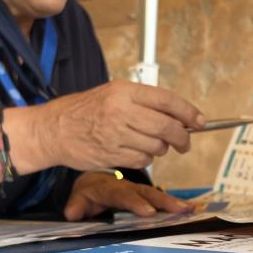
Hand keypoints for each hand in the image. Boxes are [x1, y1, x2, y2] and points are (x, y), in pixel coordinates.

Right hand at [38, 80, 205, 170]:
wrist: (53, 129)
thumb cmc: (84, 110)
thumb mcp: (113, 93)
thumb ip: (144, 101)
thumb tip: (180, 115)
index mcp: (124, 91)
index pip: (168, 101)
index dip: (189, 113)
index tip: (200, 121)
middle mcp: (121, 111)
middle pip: (168, 127)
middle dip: (182, 138)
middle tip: (184, 142)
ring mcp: (116, 134)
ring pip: (157, 147)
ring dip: (160, 149)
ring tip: (150, 144)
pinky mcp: (111, 155)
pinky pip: (142, 161)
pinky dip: (144, 160)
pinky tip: (135, 152)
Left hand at [63, 171, 194, 220]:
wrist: (95, 180)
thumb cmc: (89, 192)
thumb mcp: (79, 198)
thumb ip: (76, 206)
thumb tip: (72, 213)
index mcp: (110, 189)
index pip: (123, 195)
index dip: (136, 203)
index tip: (148, 212)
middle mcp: (127, 187)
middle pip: (146, 193)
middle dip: (163, 201)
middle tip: (178, 209)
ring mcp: (138, 191)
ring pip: (157, 194)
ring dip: (174, 202)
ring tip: (190, 209)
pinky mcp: (147, 195)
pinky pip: (161, 198)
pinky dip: (176, 202)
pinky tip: (192, 208)